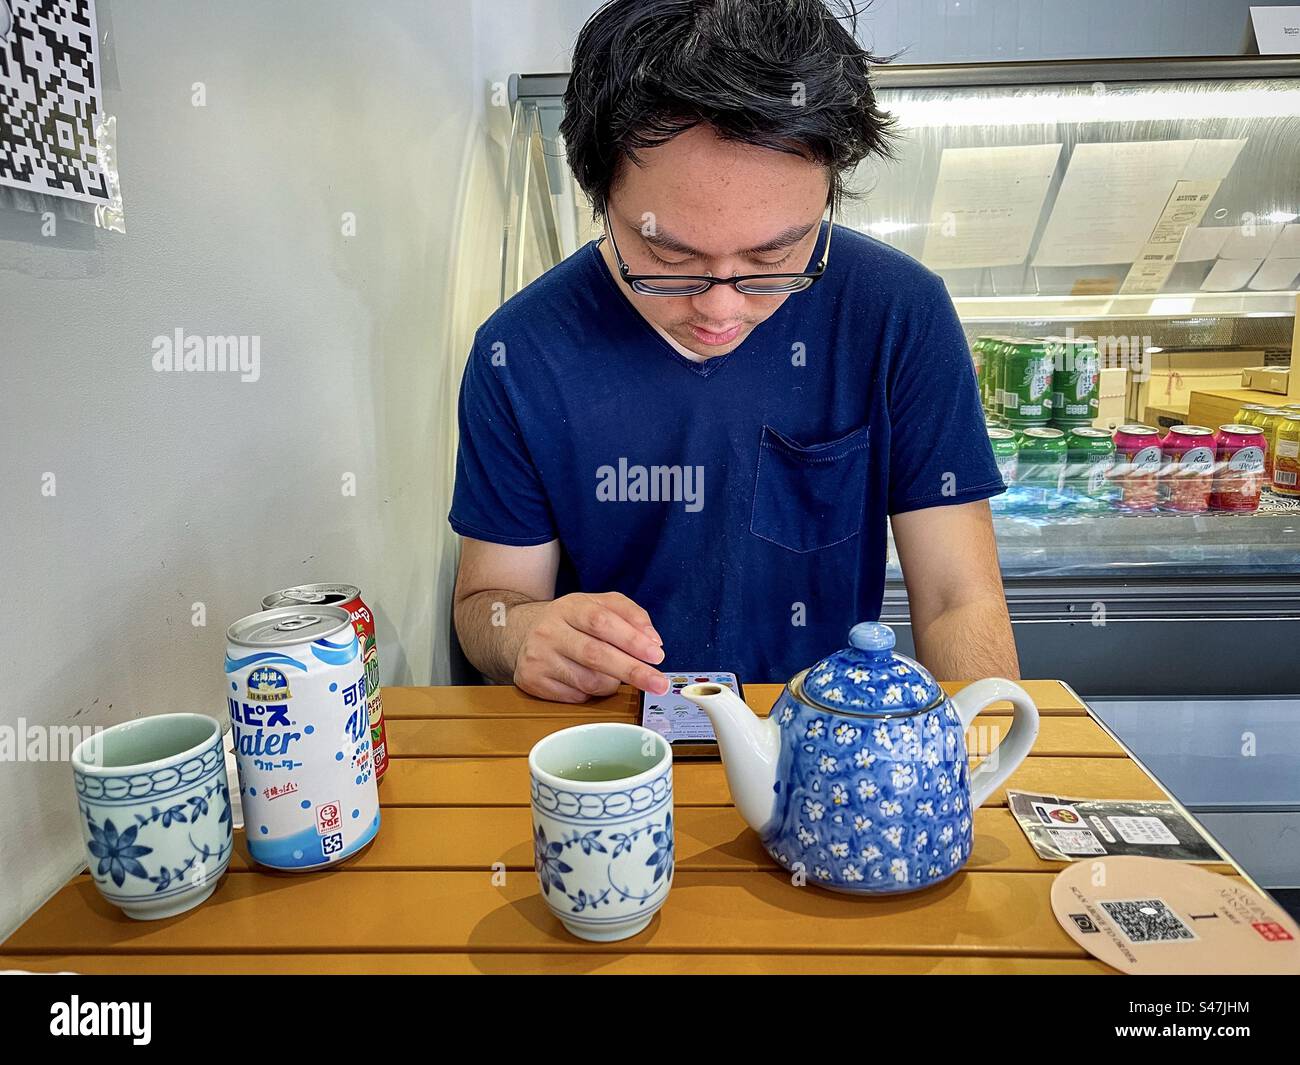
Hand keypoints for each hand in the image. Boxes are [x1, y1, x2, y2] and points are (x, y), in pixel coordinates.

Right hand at [511, 592, 668, 702]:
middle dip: (632, 671)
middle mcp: (550, 631)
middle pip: (595, 654)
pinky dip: (592, 693)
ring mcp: (538, 658)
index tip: (656, 654)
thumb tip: (653, 640)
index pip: (602, 621)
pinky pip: (576, 696)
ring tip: (616, 675)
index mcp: (569, 607)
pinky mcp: (533, 681)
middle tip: (659, 683)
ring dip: (613, 683)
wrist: (521, 633)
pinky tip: (589, 680)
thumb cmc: (571, 621)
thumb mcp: (598, 604)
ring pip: (589, 681)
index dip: (631, 639)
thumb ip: (630, 614)